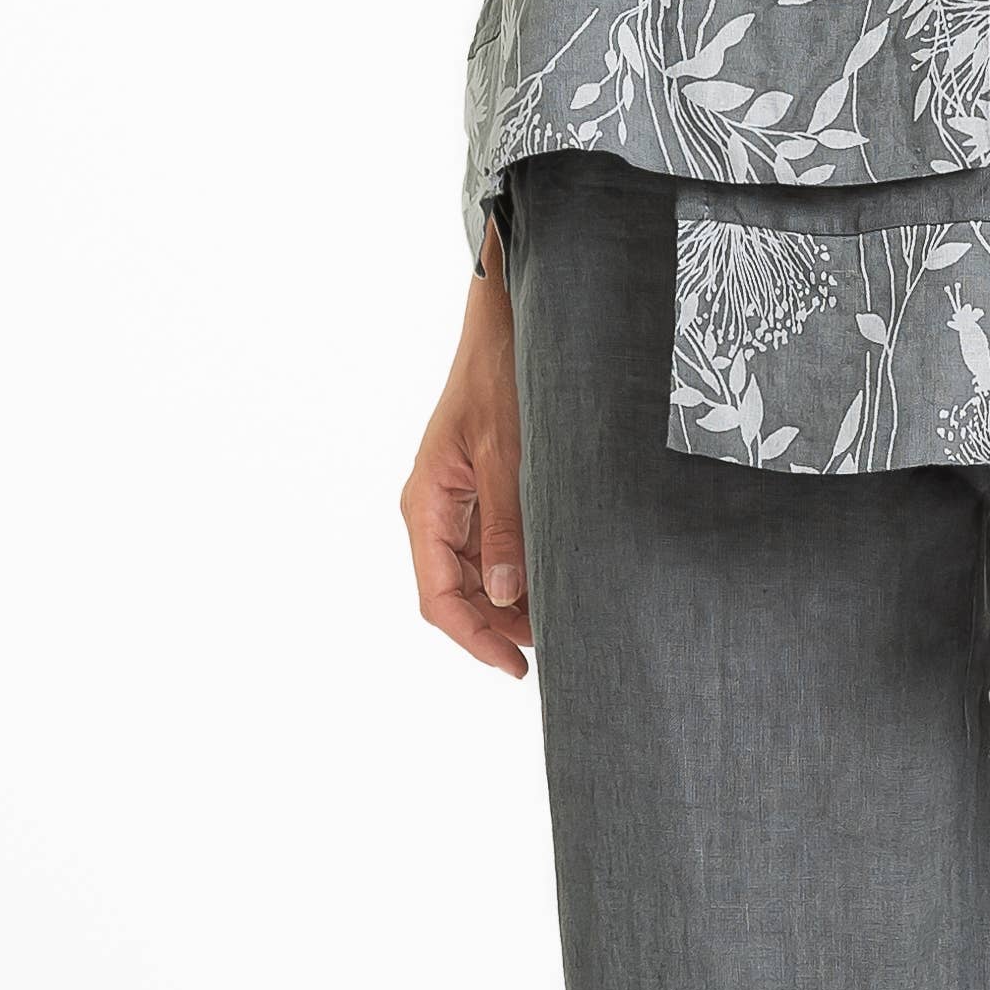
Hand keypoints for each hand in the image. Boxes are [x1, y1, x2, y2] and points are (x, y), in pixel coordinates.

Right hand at [402, 231, 529, 674]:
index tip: (516, 667)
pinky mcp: (479, 491)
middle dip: (499, 626)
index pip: (439, 597)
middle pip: (456, 593)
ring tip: (563, 612)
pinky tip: (555, 576)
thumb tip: (509, 596)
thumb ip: (507, 526)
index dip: (475, 639)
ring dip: (512, 601)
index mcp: (427, 504)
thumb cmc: (501, 378)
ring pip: (477, 575)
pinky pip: (492, 547)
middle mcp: (434, 510)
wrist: (505, 322)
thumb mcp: (509, 455)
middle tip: (556, 642)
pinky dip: (520, 569)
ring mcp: (455, 503)